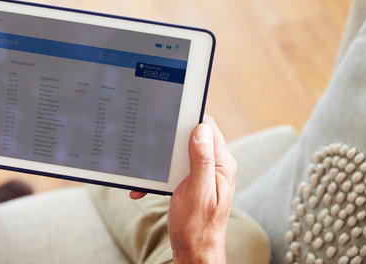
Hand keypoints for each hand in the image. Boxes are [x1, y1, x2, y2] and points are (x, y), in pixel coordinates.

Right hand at [130, 115, 236, 263]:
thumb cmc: (197, 227)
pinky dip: (157, 178)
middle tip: (151, 148)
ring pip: (177, 155)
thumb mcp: (198, 192)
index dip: (188, 119)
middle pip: (189, 139)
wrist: (194, 253)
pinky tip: (144, 189)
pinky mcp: (191, 183)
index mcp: (221, 164)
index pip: (207, 127)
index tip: (169, 116)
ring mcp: (203, 174)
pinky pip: (172, 171)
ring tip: (144, 175)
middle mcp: (214, 166)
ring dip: (159, 163)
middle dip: (167, 144)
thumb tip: (200, 128)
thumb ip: (201, 159)